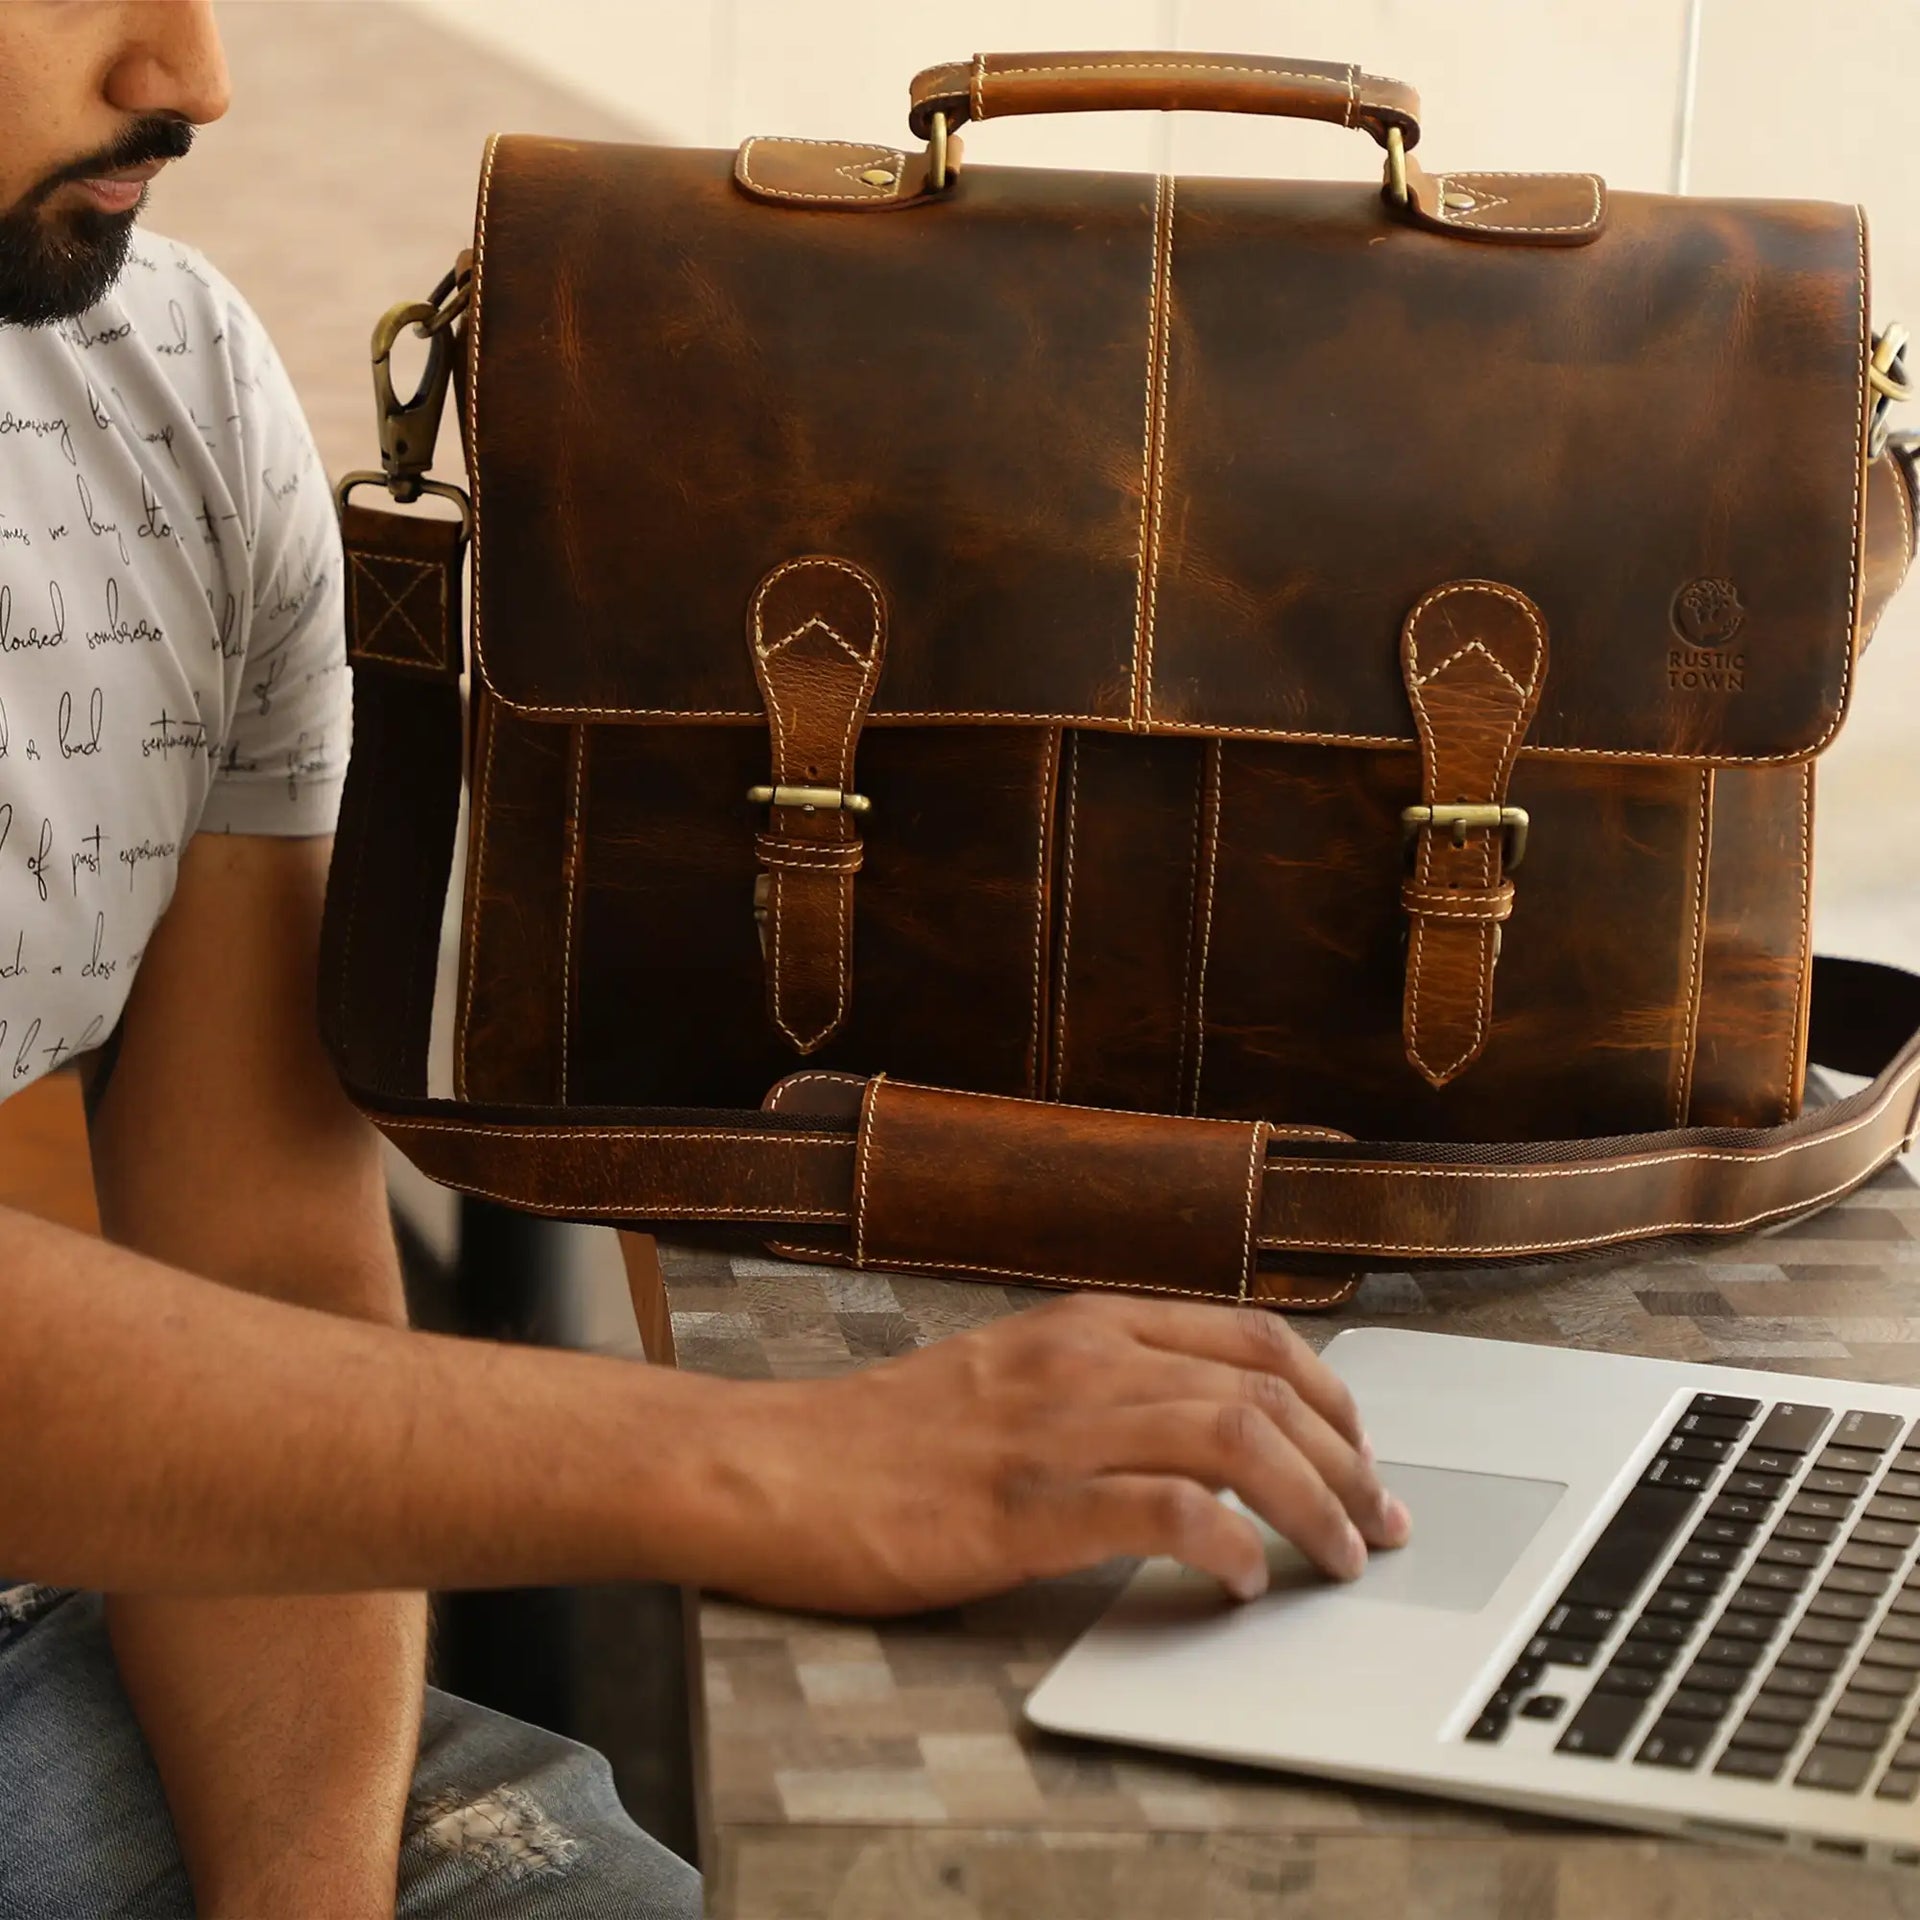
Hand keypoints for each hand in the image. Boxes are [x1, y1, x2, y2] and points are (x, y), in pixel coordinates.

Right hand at [694, 1293, 1411, 1615]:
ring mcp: (1053, 1428)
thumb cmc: (884, 1436)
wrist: (774, 1466)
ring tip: (1338, 1558)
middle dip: (1347, 1459)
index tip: (1361, 1453)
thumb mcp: (1009, 1375)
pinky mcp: (1022, 1506)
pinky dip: (1226, 1544)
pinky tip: (1242, 1581)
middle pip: (1263, 1387)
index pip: (1251, 1337)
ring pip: (1232, 1437)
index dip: (1331, 1396)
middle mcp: (1082, 1360)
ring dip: (1311, 1503)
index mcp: (1084, 1324)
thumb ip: (1100, 1383)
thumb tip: (1198, 1423)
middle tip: (1377, 1521)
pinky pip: (1160, 1510)